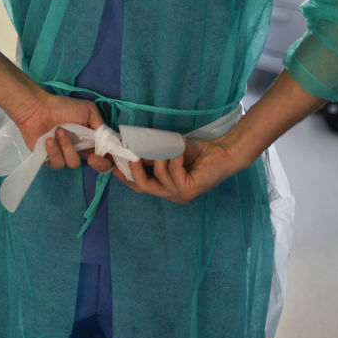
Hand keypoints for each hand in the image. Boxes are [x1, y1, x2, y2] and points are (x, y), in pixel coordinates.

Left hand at [9, 92, 109, 171]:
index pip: (107, 155)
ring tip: (58, 130)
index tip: (107, 156)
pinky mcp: (50, 160)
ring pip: (74, 163)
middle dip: (98, 163)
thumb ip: (101, 127)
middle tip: (92, 157)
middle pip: (97, 166)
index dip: (109, 159)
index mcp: (92, 139)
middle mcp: (81, 150)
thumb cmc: (63, 107)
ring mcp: (66, 155)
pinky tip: (48, 139)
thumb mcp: (88, 111)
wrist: (37, 108)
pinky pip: (58, 164)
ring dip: (67, 146)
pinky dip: (54, 151)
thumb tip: (114, 143)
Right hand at [114, 136, 245, 202]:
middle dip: (134, 169)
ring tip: (172, 142)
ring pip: (158, 175)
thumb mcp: (167, 151)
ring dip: (162, 154)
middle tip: (131, 153)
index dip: (126, 176)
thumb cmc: (196, 151)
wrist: (222, 151)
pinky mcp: (189, 191)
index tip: (115, 164)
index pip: (139, 186)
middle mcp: (170, 194)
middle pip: (143, 186)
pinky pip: (172, 171)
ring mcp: (180, 195)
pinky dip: (174, 155)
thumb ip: (150, 155)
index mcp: (164, 187)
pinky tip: (181, 146)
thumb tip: (129, 151)